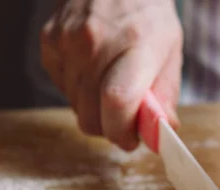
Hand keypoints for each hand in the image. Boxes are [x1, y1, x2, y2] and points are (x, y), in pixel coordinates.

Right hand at [40, 0, 181, 149]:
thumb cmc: (148, 18)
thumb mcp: (170, 53)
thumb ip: (165, 97)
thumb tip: (159, 135)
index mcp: (135, 44)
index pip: (117, 102)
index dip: (122, 132)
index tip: (130, 140)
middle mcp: (96, 42)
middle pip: (91, 114)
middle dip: (109, 129)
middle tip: (124, 121)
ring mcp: (68, 41)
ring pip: (76, 106)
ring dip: (95, 110)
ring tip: (111, 88)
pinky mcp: (49, 41)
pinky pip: (62, 88)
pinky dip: (78, 92)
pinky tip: (93, 73)